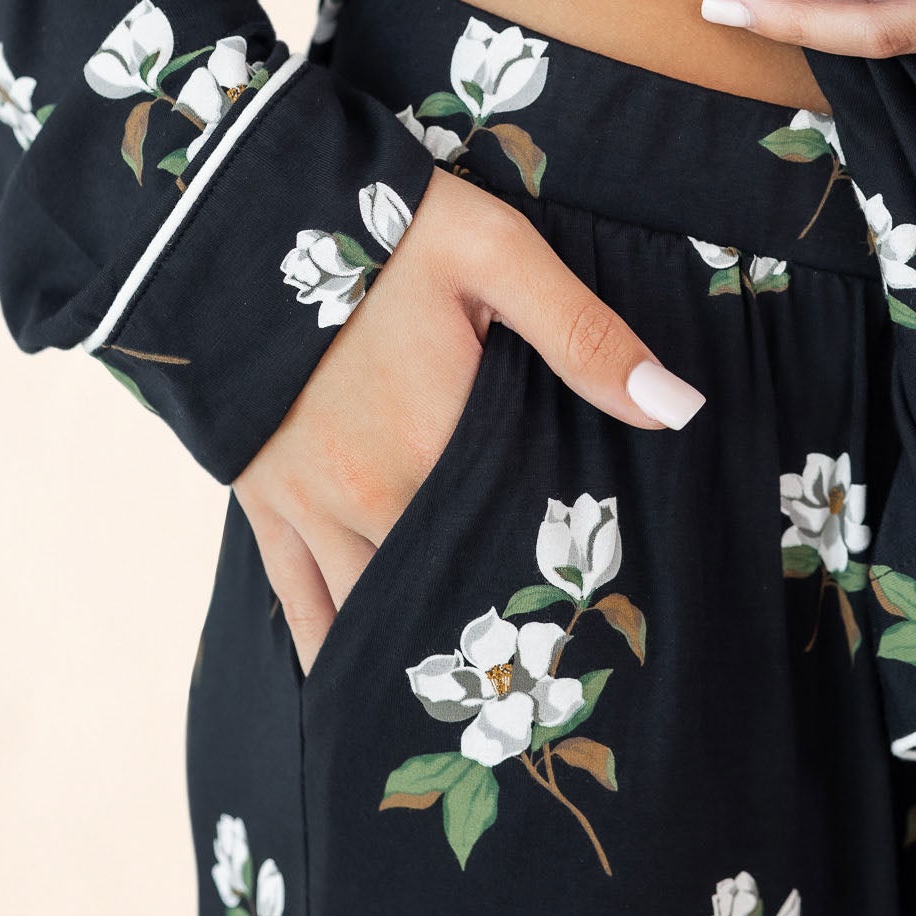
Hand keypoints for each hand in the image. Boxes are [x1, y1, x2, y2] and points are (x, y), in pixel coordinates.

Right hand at [232, 165, 704, 674]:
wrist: (238, 210)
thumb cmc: (379, 225)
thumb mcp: (497, 255)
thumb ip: (586, 336)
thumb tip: (677, 408)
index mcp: (439, 444)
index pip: (516, 545)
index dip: (553, 594)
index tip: (594, 636)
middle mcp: (372, 493)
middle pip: (445, 592)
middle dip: (490, 638)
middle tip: (542, 692)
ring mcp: (309, 503)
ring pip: (370, 611)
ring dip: (415, 651)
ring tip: (467, 706)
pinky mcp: (261, 497)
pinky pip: (295, 598)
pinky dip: (328, 647)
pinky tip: (355, 686)